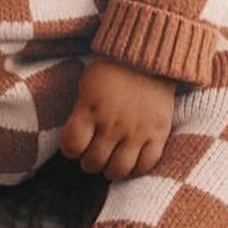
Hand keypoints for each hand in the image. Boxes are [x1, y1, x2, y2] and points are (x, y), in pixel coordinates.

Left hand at [60, 58, 176, 179]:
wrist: (148, 58)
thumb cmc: (112, 70)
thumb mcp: (86, 86)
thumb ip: (81, 113)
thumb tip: (76, 139)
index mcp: (90, 109)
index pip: (72, 145)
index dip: (70, 149)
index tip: (74, 145)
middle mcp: (113, 123)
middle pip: (93, 162)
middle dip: (89, 162)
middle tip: (93, 155)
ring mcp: (136, 130)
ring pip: (118, 169)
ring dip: (110, 170)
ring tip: (110, 163)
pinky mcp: (158, 133)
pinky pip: (146, 164)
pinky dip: (136, 168)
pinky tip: (131, 160)